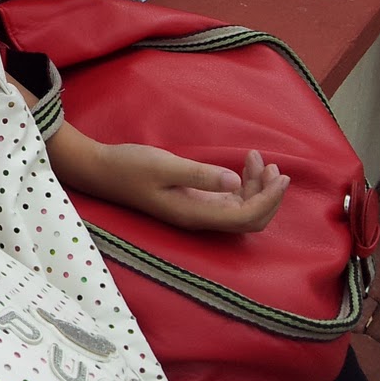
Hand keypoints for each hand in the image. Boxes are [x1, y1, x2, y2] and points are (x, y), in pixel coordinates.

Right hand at [54, 130, 286, 232]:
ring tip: (259, 160)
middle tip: (275, 167)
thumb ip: (200, 174)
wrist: (100, 170)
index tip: (278, 174)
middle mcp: (200, 218)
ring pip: (241, 209)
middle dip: (268, 197)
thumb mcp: (164, 165)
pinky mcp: (192, 200)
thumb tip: (237, 183)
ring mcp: (196, 211)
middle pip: (249, 220)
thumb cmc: (129, 166)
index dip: (268, 200)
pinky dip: (242, 184)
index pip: (246, 217)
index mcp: (194, 214)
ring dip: (257, 189)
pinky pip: (228, 200)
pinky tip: (242, 166)